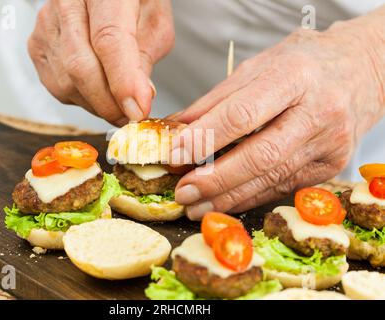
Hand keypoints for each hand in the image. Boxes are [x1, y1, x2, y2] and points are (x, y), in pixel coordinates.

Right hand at [28, 0, 173, 125]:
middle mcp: (66, 2)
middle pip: (80, 67)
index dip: (123, 82)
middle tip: (132, 116)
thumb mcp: (154, 21)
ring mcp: (46, 24)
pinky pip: (57, 87)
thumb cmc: (134, 0)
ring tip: (119, 102)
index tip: (137, 110)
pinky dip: (82, 99)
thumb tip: (135, 100)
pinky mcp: (37, 45)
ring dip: (97, 105)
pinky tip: (99, 91)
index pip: (108, 40)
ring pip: (66, 83)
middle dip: (109, 104)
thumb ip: (145, 57)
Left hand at [170, 21, 384, 219]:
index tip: (175, 154)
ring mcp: (329, 144)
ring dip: (228, 197)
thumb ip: (217, 100)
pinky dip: (249, 197)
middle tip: (183, 192)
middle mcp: (318, 112)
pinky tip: (224, 202)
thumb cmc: (303, 64)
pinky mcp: (330, 167)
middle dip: (215, 179)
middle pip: (260, 156)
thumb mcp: (258, 67)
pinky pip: (283, 187)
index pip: (244, 114)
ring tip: (195, 205)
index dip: (206, 138)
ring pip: (271, 179)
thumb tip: (177, 129)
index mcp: (295, 77)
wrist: (360, 71)